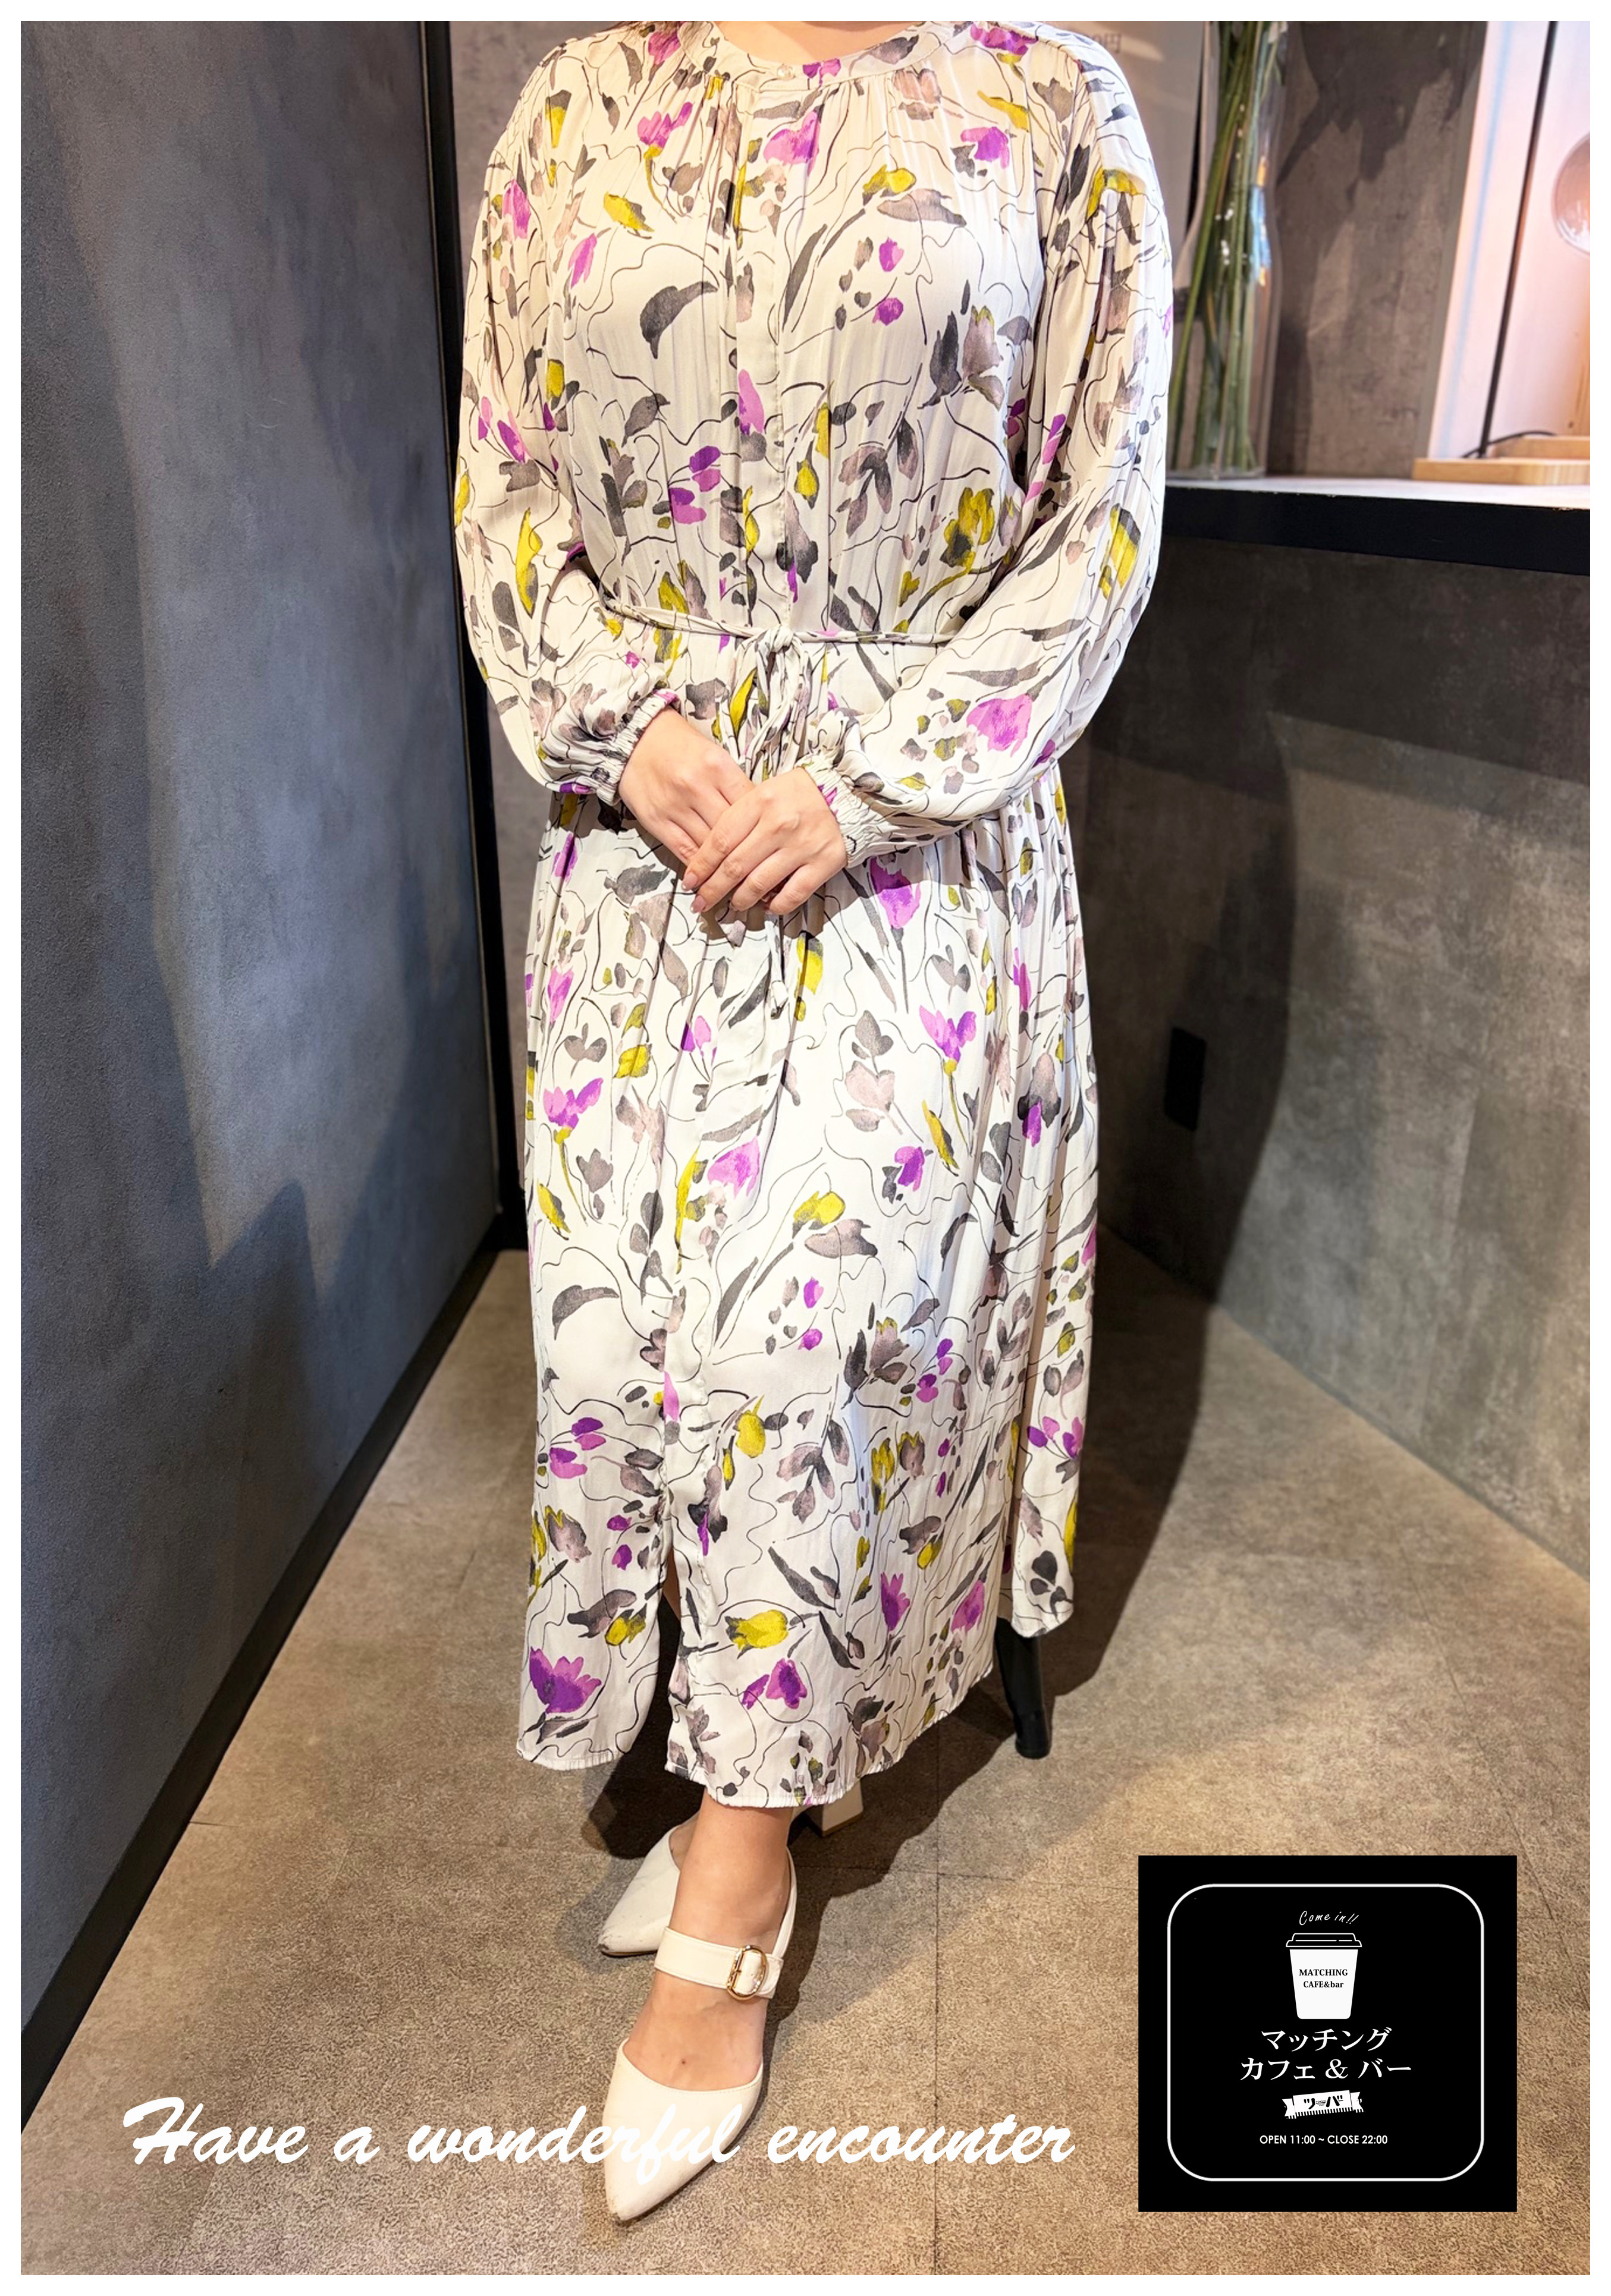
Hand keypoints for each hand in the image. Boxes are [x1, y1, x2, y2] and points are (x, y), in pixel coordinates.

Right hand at [617, 702, 753, 867]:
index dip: (763, 826)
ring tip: (739, 881)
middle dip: (747, 852)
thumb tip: (759, 819)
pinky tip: (710, 876)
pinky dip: (699, 866)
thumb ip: (735, 786)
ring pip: (709, 846)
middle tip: (761, 869)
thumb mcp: (714, 756)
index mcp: (718, 766)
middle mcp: (697, 786)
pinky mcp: (657, 821)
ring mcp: (675, 806)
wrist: (635, 740)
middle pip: (732, 830)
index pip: (749, 804)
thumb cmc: (680, 747)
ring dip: (724, 866)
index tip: (771, 842)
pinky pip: (684, 851)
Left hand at [681, 769, 848, 919]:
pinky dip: (775, 905)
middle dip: (713, 889)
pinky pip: (792, 895)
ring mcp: (801, 847)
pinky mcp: (822, 864)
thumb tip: (711, 856)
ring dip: (741, 900)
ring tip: (733, 905)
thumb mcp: (763, 793)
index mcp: (759, 802)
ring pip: (759, 884)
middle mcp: (778, 825)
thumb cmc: (799, 794)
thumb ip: (738, 819)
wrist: (848, 793)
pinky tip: (766, 906)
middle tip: (701, 902)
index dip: (701, 865)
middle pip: (735, 866)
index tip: (690, 881)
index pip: (720, 841)